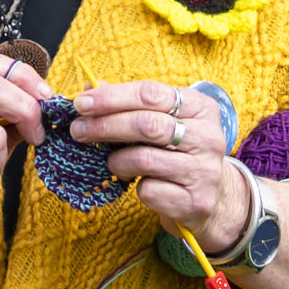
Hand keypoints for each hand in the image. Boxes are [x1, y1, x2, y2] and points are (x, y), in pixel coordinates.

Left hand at [68, 80, 249, 253]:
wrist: (210, 198)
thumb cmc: (177, 152)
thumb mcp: (162, 121)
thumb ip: (130, 103)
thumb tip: (91, 87)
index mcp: (200, 107)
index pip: (150, 94)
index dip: (112, 97)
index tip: (81, 103)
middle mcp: (208, 136)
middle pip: (146, 124)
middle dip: (105, 126)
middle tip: (78, 130)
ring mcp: (204, 170)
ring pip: (144, 159)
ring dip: (116, 160)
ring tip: (111, 161)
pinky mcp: (194, 201)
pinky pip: (149, 190)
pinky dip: (134, 185)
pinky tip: (136, 182)